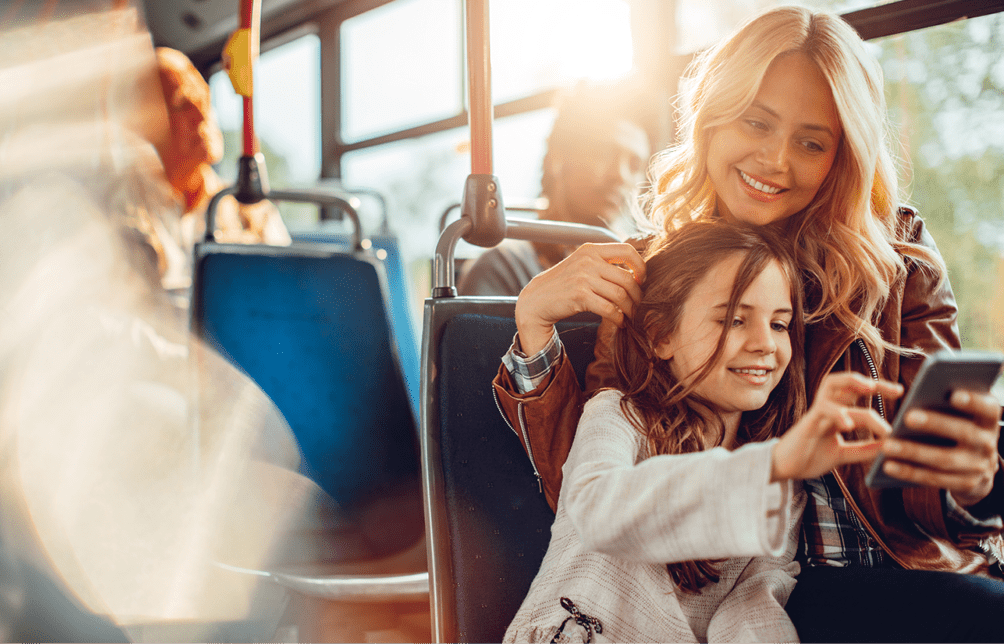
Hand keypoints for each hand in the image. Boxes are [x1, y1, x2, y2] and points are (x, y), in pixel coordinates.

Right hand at [515, 242, 644, 354]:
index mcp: (591, 249)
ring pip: (620, 295)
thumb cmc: (563, 284)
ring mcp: (583, 278)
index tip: (641, 280)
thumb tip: (635, 271)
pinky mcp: (580, 296)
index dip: (640, 266)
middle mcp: (588, 260)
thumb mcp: (581, 265)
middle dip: (637, 295)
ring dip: (630, 309)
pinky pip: (609, 308)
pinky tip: (619, 322)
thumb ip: (603, 263)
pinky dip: (618, 318)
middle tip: (638, 306)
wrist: (537, 300)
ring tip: (630, 316)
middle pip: (627, 278)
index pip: (627, 250)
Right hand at [772, 372, 902, 481]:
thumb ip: (863, 449)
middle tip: (894, 390)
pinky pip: (822, 410)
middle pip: (845, 381)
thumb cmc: (809, 456)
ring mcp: (816, 413)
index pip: (856, 392)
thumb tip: (889, 448)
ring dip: (854, 385)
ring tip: (873, 395)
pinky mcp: (807, 424)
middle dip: (870, 381)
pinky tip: (850, 425)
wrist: (783, 468)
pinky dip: (837, 413)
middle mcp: (826, 407)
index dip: (877, 388)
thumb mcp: (842, 454)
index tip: (899, 392)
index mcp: (835, 412)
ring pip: (832, 386)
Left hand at [880, 389, 1001, 506]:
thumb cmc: (959, 427)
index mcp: (988, 420)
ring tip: (887, 446)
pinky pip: (935, 479)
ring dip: (914, 452)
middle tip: (908, 417)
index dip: (973, 401)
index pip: (988, 409)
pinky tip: (888, 466)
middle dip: (935, 424)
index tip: (953, 394)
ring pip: (945, 459)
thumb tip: (920, 394)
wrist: (979, 468)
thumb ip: (948, 405)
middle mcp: (989, 443)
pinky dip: (910, 472)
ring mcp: (979, 466)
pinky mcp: (965, 484)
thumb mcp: (963, 416)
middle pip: (964, 433)